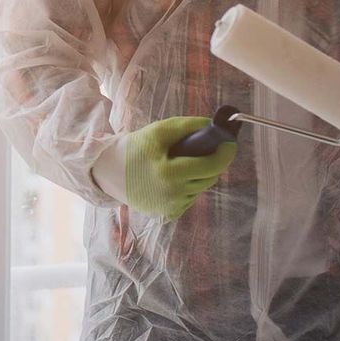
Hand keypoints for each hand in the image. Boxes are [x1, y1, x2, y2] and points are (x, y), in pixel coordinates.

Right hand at [97, 116, 236, 220]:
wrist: (109, 173)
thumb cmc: (134, 149)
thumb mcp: (159, 131)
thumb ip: (188, 126)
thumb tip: (214, 126)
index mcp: (170, 175)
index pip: (210, 165)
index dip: (225, 153)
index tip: (230, 142)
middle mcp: (173, 196)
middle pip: (209, 177)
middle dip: (213, 161)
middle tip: (206, 147)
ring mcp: (172, 208)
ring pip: (201, 187)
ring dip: (200, 173)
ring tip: (184, 161)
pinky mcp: (169, 214)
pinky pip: (190, 197)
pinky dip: (189, 185)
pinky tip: (175, 176)